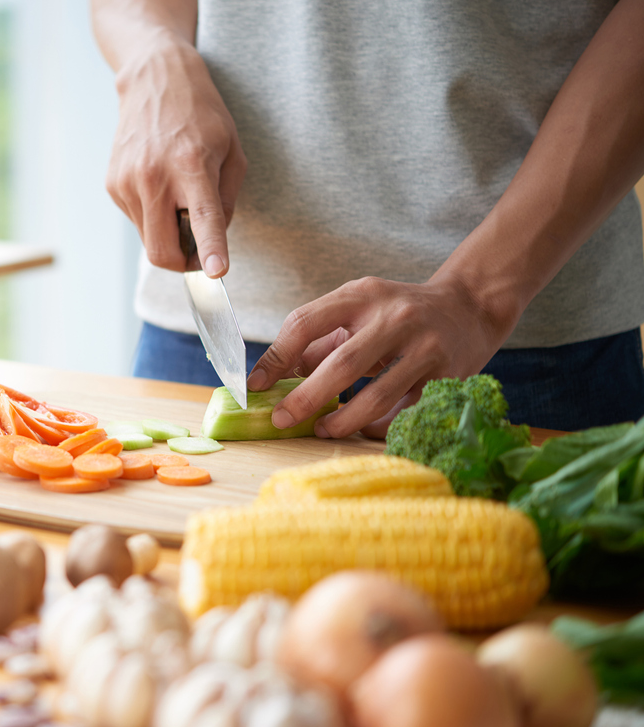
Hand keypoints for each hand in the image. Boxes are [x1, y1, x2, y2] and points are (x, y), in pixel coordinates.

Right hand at [104, 39, 245, 277]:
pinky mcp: (113, 185)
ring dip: (168, 235)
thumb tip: (212, 241)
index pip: (202, 217)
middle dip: (183, 263)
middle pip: (162, 251)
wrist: (155, 80)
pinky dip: (153, 216)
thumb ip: (227, 200)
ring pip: (149, 241)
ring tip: (178, 198)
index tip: (216, 272)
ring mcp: (128, 182)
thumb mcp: (231, 150)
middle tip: (199, 253)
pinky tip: (159, 185)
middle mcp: (154, 176)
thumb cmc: (200, 114)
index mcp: (191, 164)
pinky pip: (137, 221)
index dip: (210, 249)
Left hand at [246, 274, 515, 438]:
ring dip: (344, 419)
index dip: (276, 357)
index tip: (256, 385)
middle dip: (306, 397)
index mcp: (361, 295)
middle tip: (282, 419)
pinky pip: (406, 410)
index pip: (306, 322)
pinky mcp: (448, 374)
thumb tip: (273, 377)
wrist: (470, 306)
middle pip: (342, 363)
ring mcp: (425, 346)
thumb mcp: (358, 310)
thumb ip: (318, 340)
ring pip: (378, 394)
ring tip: (322, 429)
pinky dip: (380, 426)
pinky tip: (362, 431)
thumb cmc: (398, 312)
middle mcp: (394, 317)